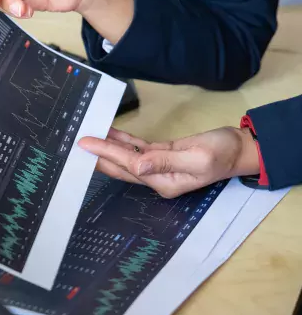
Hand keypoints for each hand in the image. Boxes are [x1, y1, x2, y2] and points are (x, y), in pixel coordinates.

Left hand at [78, 127, 259, 197]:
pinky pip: (136, 148)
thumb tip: (137, 166)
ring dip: (107, 146)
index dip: (105, 153)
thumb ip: (166, 162)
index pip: (128, 165)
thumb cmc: (222, 153)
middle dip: (98, 155)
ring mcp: (157, 166)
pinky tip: (109, 132)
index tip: (85, 144)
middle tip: (76, 144)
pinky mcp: (161, 154)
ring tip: (87, 135)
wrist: (238, 149)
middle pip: (120, 166)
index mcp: (163, 182)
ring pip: (125, 156)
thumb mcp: (197, 158)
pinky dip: (122, 140)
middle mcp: (156, 177)